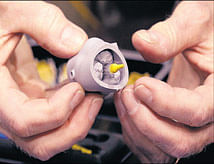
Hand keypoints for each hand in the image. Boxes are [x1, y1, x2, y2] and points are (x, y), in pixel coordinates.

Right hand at [0, 1, 102, 160]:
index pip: (24, 121)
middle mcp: (8, 104)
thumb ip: (42, 22)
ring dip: (78, 120)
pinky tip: (82, 89)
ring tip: (94, 96)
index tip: (77, 88)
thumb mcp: (10, 11)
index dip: (56, 112)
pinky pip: (56, 114)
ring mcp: (23, 103)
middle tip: (93, 100)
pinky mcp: (34, 96)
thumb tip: (75, 44)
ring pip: (51, 133)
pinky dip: (73, 108)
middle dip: (74, 126)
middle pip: (41, 141)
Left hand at [115, 1, 212, 162]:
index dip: (164, 102)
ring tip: (125, 98)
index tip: (141, 85)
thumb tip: (144, 43)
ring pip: (163, 149)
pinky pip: (153, 146)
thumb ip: (171, 35)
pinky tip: (127, 109)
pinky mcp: (175, 125)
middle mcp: (209, 116)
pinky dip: (135, 133)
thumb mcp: (196, 22)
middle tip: (130, 94)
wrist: (207, 40)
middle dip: (146, 121)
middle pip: (179, 141)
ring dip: (136, 127)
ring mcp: (192, 125)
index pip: (195, 111)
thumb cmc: (209, 31)